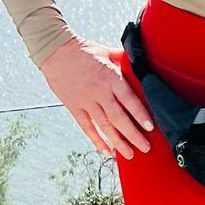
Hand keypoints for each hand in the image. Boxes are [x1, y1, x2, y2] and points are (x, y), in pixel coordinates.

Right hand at [40, 35, 153, 158]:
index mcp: (110, 77)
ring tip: (129, 154)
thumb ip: (123, 61)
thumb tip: (140, 63)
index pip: (129, 99)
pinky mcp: (74, 106)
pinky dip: (96, 140)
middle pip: (119, 118)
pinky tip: (106, 150)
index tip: (150, 127)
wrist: (55, 51)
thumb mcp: (107, 52)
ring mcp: (86, 101)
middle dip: (133, 135)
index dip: (140, 114)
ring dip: (118, 142)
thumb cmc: (83, 50)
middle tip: (145, 147)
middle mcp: (99, 92)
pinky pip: (87, 127)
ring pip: (104, 126)